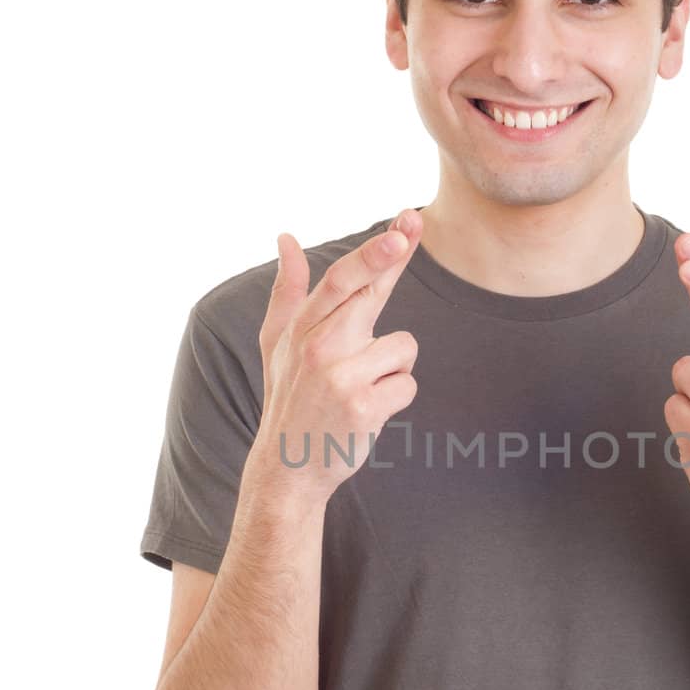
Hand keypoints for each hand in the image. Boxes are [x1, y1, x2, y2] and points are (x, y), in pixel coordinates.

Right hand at [247, 208, 423, 509]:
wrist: (288, 467)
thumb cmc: (290, 398)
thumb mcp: (278, 342)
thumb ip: (288, 289)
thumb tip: (286, 237)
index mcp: (301, 328)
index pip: (341, 278)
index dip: (375, 249)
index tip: (403, 222)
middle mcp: (318, 347)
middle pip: (368, 292)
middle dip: (391, 256)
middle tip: (411, 222)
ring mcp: (340, 377)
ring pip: (403, 347)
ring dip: (393, 368)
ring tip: (362, 388)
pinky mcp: (363, 407)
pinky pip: (408, 384)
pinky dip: (396, 397)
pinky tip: (369, 411)